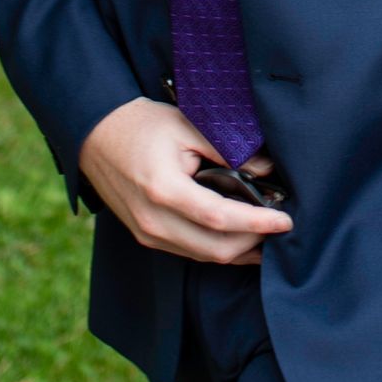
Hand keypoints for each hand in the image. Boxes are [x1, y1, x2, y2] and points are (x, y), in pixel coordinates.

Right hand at [78, 97, 292, 265]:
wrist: (96, 136)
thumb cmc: (142, 125)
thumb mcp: (186, 125)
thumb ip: (227, 148)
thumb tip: (267, 168)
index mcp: (164, 190)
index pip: (220, 218)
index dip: (257, 223)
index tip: (285, 221)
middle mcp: (154, 220)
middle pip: (215, 248)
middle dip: (254, 242)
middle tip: (281, 227)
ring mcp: (148, 233)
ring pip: (204, 256)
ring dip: (239, 250)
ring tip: (267, 235)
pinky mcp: (147, 236)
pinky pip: (190, 252)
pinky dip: (218, 249)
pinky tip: (240, 239)